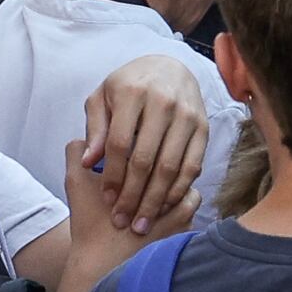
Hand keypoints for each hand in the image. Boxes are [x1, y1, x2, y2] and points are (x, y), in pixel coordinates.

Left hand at [73, 56, 211, 241]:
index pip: (119, 144)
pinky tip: (164, 206)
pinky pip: (192, 166)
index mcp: (131, 93)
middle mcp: (162, 103)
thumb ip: (95, 129)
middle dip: (132, 196)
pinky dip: (178, 190)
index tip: (106, 200)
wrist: (170, 67)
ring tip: (142, 223)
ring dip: (155, 201)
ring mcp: (186, 115)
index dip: (111, 176)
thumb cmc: (128, 86)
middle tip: (122, 221)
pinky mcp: (204, 127)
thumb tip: (87, 163)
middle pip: (145, 160)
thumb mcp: (103, 97)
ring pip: (170, 168)